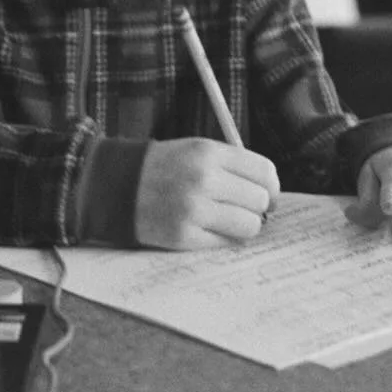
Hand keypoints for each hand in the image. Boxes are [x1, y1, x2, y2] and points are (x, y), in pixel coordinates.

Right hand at [135, 139, 280, 250]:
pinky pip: (226, 242)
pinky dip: (224, 237)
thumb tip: (269, 191)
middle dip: (258, 206)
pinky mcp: (184, 236)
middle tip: (245, 208)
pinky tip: (211, 228)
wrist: (119, 186)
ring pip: (249, 225)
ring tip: (229, 219)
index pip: (264, 171)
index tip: (268, 193)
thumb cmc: (165, 167)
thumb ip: (232, 165)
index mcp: (209, 153)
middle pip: (259, 200)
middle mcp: (203, 180)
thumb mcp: (197, 150)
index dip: (272, 186)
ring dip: (244, 225)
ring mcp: (193, 210)